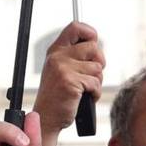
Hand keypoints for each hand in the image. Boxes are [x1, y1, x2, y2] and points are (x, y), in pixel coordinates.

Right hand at [32, 21, 104, 145]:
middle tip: (91, 75)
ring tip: (83, 90)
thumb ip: (74, 56)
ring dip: (96, 81)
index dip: (90, 33)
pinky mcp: (70, 82)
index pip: (75, 27)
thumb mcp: (61, 70)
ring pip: (97, 67)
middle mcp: (57, 57)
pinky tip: (84, 98)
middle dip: (99, 62)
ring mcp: (63, 69)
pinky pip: (96, 83)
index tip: (93, 43)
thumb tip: (96, 44)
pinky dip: (95, 93)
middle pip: (93, 47)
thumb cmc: (57, 97)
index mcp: (55, 51)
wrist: (46, 119)